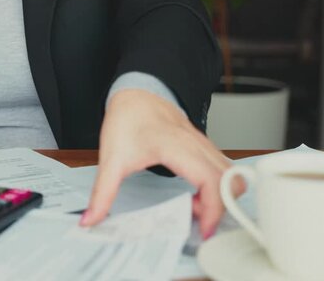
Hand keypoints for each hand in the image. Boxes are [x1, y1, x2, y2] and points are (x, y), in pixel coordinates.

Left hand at [80, 89, 242, 238]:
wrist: (136, 94)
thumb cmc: (127, 120)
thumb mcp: (111, 159)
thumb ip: (103, 193)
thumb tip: (91, 219)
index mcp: (176, 146)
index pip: (211, 180)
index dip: (214, 209)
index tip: (204, 229)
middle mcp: (196, 145)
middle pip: (231, 180)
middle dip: (221, 208)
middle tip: (197, 222)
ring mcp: (205, 144)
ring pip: (232, 175)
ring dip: (221, 197)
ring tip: (194, 208)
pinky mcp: (206, 147)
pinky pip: (225, 170)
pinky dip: (219, 187)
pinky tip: (196, 195)